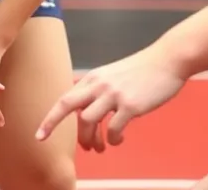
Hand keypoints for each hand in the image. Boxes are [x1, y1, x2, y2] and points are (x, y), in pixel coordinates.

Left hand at [36, 44, 185, 151]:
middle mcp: (99, 85)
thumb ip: (98, 91)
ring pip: (88, 121)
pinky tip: (119, 140)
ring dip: (92, 140)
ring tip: (100, 147)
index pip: (64, 100)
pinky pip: (113, 129)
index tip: (39, 136)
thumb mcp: (113, 75)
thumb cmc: (143, 70)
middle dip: (58, 127)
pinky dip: (113, 140)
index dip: (50, 119)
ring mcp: (113, 94)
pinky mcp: (130, 105)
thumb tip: (86, 113)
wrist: (167, 60)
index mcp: (93, 79)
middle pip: (68, 107)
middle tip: (74, 147)